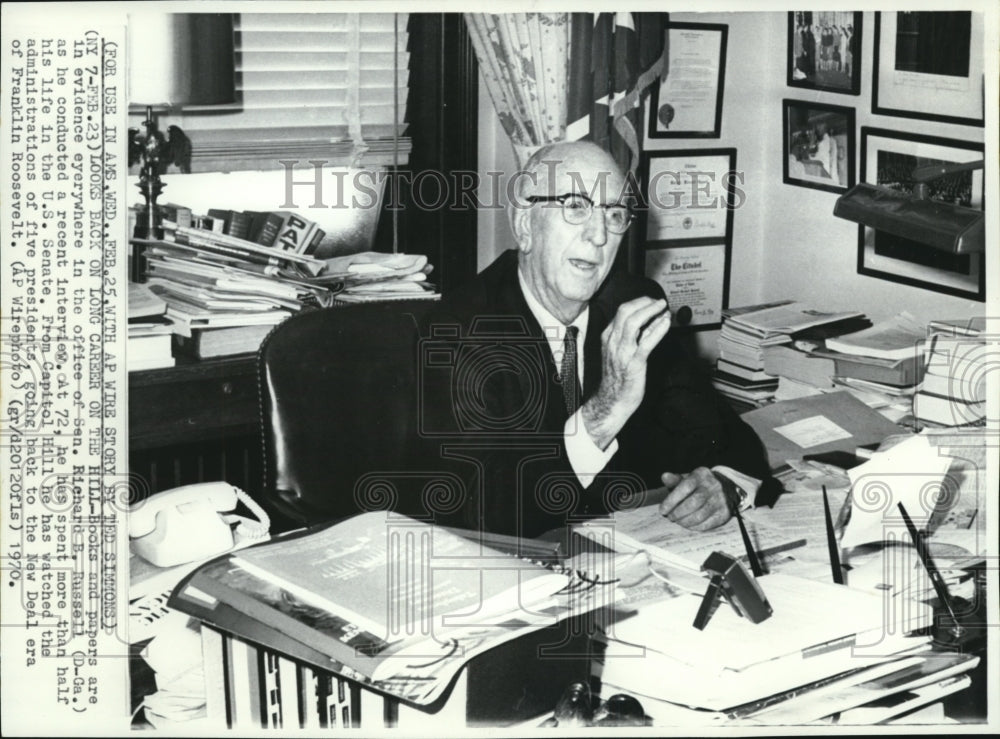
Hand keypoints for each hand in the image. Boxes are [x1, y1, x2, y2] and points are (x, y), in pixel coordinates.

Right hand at [581, 297, 669, 449]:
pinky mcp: (634, 363)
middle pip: (626, 311)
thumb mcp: (620, 351)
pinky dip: (658, 329)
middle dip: (645, 302)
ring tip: (663, 308)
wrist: (612, 401)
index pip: (622, 311)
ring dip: (651, 311)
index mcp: (608, 337)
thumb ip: (635, 336)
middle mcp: (613, 342)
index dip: (639, 302)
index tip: (652, 302)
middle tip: (658, 302)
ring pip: (634, 322)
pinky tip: (666, 323)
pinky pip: (646, 342)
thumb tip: (653, 320)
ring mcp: (622, 352)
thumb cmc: (618, 377)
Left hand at [658, 467, 731, 530]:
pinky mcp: (724, 513)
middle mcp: (713, 486)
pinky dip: (694, 527)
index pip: (685, 487)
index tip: (662, 510)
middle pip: (693, 503)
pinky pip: (707, 524)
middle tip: (670, 517)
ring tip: (677, 521)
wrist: (725, 489)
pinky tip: (688, 525)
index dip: (672, 500)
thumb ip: (675, 480)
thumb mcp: (687, 479)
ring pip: (700, 516)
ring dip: (684, 521)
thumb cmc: (699, 485)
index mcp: (701, 475)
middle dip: (678, 513)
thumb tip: (665, 476)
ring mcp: (721, 500)